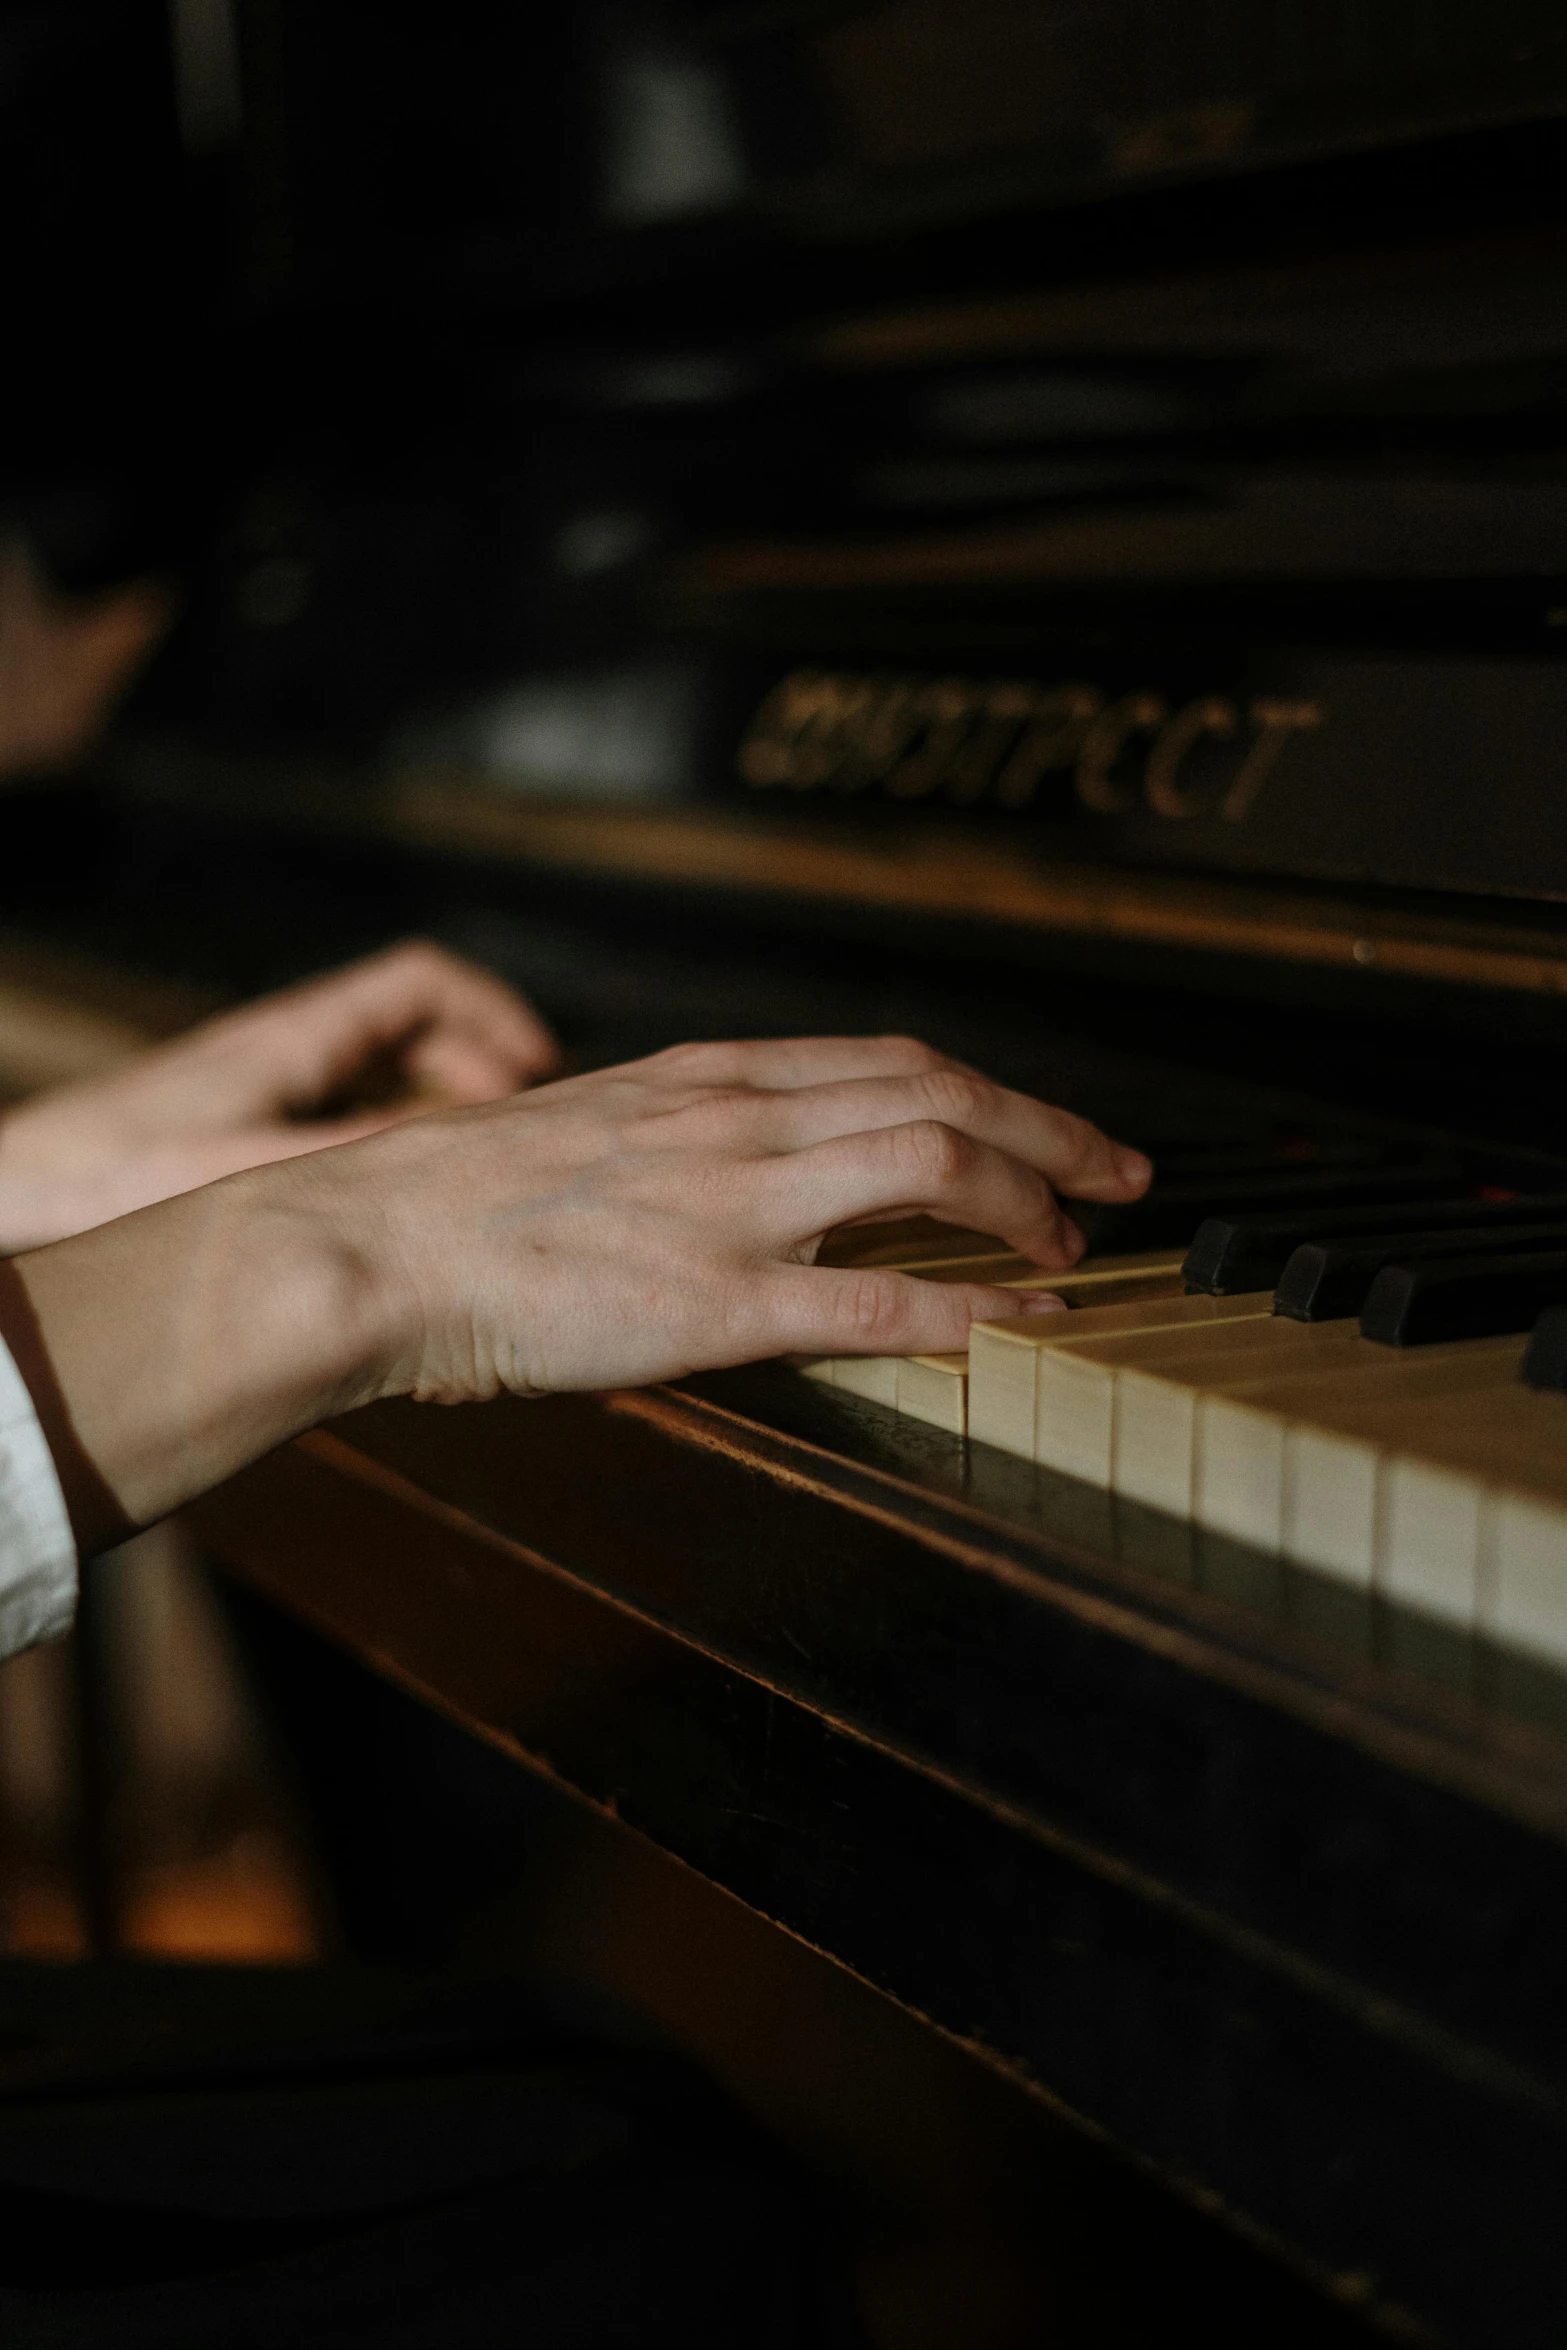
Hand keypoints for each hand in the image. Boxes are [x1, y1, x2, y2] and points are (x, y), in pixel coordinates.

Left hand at [0, 940, 560, 1249]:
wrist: (25, 1186)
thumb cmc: (118, 1173)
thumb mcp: (261, 1168)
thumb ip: (369, 1155)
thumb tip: (471, 1152)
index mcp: (300, 1035)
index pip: (423, 982)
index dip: (494, 1015)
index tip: (541, 1072)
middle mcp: (292, 1050)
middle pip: (417, 1029)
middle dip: (482, 1069)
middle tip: (527, 1135)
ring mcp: (270, 1090)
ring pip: (385, 1078)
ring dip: (441, 1112)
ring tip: (483, 1174)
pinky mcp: (249, 1133)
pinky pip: (350, 1123)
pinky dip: (395, 1147)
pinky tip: (407, 1209)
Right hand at [9, 1031, 1150, 1551]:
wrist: (372, 1241)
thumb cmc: (463, 1198)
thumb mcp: (594, 1127)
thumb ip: (689, 1136)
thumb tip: (764, 1164)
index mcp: (710, 1077)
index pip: (894, 1061)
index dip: (997, 1094)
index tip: (1053, 1128)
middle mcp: (739, 1118)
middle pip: (943, 1095)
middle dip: (1052, 1133)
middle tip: (1122, 1174)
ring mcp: (733, 1203)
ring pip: (933, 1169)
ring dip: (1028, 1208)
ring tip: (1078, 1247)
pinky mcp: (714, 1298)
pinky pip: (878, 1299)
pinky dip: (965, 1311)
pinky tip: (1015, 1327)